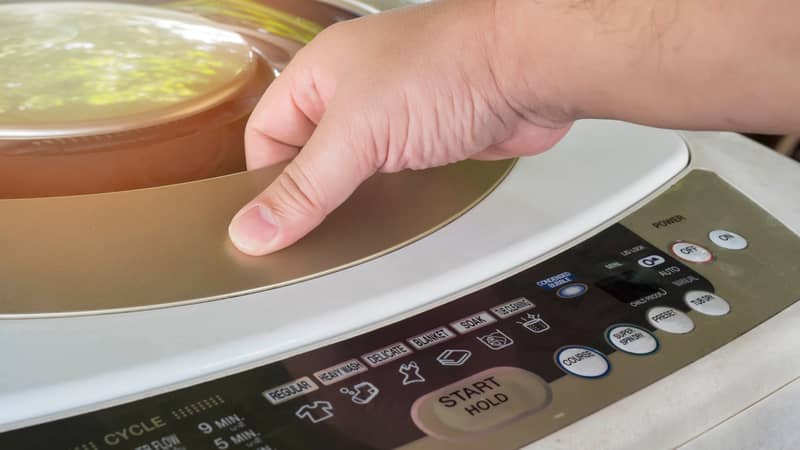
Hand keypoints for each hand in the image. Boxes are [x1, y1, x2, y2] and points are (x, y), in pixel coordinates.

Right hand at [228, 0, 572, 255]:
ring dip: (349, 200)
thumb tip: (253, 229)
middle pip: (309, 156)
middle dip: (307, 195)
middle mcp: (353, 92)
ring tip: (344, 237)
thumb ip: (306, 188)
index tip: (267, 227)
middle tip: (304, 241)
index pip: (266, 135)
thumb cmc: (448, 68)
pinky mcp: (428, 140)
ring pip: (352, 169)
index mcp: (319, 74)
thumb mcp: (358, 133)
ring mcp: (393, 116)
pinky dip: (385, 201)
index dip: (263, 180)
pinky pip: (391, 177)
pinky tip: (384, 224)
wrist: (530, 69)